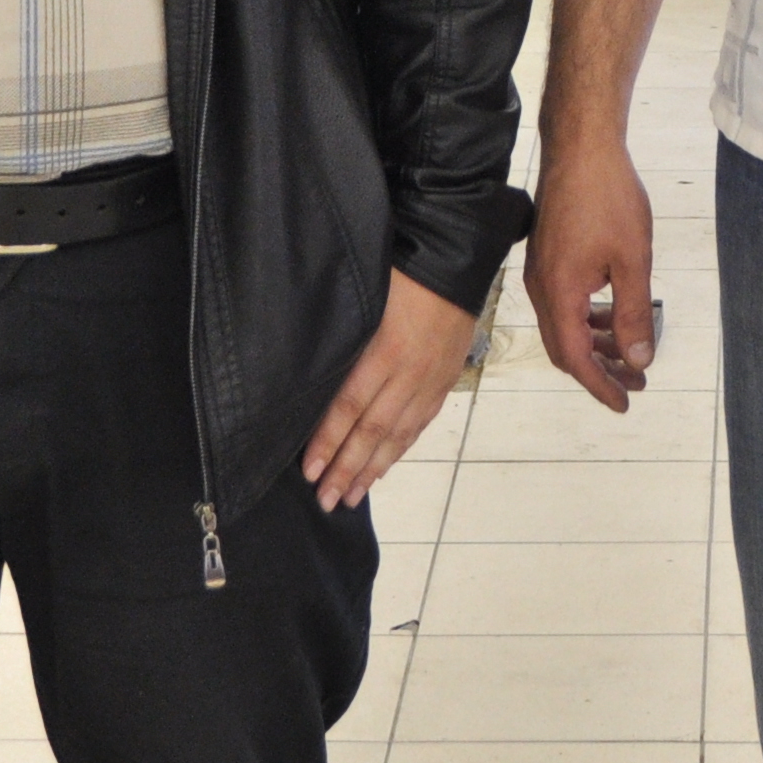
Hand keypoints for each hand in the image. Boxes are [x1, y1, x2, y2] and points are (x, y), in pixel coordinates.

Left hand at [303, 271, 479, 511]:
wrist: (453, 261)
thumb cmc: (399, 272)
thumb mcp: (365, 299)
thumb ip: (342, 338)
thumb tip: (310, 373)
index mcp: (384, 350)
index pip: (348, 407)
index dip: (328, 441)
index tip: (310, 470)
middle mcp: (408, 373)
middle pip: (371, 431)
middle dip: (346, 469)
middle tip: (325, 500)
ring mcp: (428, 382)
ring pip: (397, 435)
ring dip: (371, 469)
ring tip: (349, 497)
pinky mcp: (442, 383)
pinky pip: (418, 425)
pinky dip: (398, 450)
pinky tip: (382, 468)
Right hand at [525, 139, 658, 408]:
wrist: (582, 147)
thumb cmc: (608, 197)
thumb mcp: (632, 261)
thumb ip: (634, 314)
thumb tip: (638, 359)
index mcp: (559, 294)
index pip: (576, 358)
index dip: (600, 385)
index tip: (625, 402)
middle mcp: (542, 288)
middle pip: (565, 348)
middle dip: (600, 370)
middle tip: (635, 383)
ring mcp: (541, 272)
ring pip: (565, 326)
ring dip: (596, 343)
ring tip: (630, 353)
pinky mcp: (547, 257)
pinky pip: (564, 303)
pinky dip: (588, 318)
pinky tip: (613, 313)